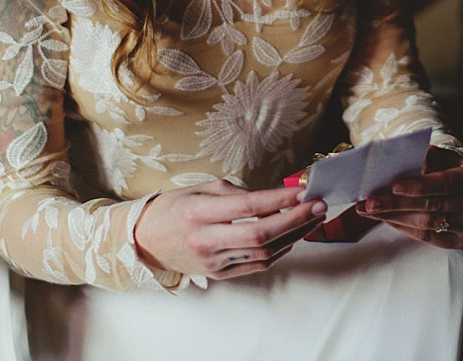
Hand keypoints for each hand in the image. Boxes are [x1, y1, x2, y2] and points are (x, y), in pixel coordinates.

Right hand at [133, 180, 327, 279]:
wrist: (144, 241)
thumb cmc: (172, 209)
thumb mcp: (198, 188)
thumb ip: (234, 192)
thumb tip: (271, 197)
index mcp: (198, 212)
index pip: (248, 207)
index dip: (279, 199)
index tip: (302, 191)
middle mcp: (206, 240)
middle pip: (261, 234)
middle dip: (296, 220)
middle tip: (318, 206)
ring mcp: (213, 261)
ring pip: (264, 253)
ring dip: (293, 236)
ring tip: (312, 219)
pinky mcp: (218, 274)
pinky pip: (257, 265)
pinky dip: (279, 251)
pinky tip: (291, 237)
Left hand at [356, 146, 462, 248]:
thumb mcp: (453, 159)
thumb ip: (430, 159)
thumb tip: (398, 162)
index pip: (446, 183)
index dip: (419, 185)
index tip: (393, 186)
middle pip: (432, 206)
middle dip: (396, 204)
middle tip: (368, 202)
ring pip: (428, 224)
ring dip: (394, 217)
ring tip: (369, 210)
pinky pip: (429, 238)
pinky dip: (405, 228)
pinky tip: (387, 220)